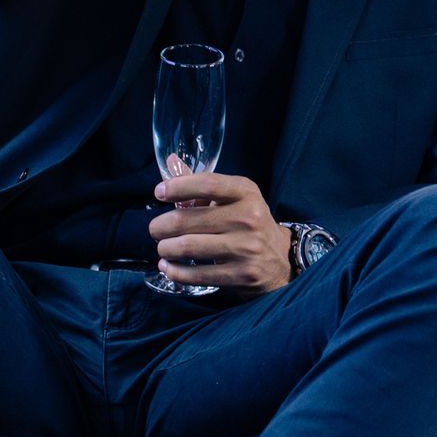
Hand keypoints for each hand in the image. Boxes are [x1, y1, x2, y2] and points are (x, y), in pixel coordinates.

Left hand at [150, 155, 292, 293]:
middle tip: (156, 229)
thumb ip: (201, 183)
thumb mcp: (234, 198)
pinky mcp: (241, 275)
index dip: (178, 187)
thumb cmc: (249, 222)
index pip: (208, 184)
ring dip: (165, 249)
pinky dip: (175, 271)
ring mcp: (245, 248)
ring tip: (163, 248)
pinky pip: (196, 274)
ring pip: (187, 247)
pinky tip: (169, 267)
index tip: (159, 192)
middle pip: (187, 220)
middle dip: (161, 226)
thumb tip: (171, 161)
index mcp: (246, 193)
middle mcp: (248, 218)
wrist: (281, 258)